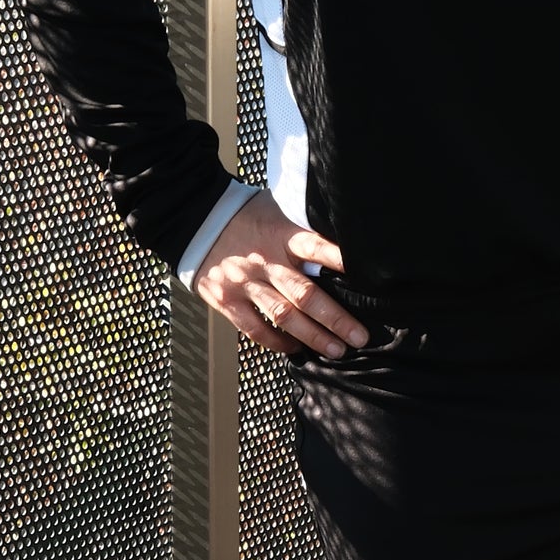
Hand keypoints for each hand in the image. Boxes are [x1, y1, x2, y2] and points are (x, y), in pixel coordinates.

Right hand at [193, 193, 369, 358]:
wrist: (193, 221)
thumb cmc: (245, 216)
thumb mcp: (277, 209)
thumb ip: (304, 226)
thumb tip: (345, 236)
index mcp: (280, 235)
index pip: (315, 247)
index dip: (338, 261)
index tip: (366, 276)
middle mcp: (264, 261)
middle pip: (304, 294)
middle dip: (335, 319)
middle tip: (359, 337)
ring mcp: (244, 284)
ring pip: (283, 316)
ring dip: (312, 337)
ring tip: (336, 350)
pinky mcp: (227, 301)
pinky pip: (255, 329)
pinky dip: (277, 342)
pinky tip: (297, 350)